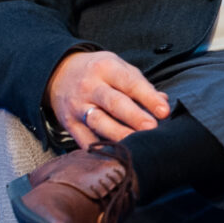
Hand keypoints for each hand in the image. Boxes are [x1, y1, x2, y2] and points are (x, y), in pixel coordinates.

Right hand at [48, 49, 170, 147]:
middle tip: (152, 128)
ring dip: (118, 134)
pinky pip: (84, 139)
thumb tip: (163, 102)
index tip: (164, 112)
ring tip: (136, 144)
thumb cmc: (99, 72)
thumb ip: (141, 85)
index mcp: (106, 68)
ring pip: (99, 122)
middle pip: (114, 103)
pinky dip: (99, 148)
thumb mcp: (119, 68)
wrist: (59, 73)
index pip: (130, 83)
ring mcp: (78, 106)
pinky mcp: (69, 123)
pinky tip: (115, 154)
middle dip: (134, 117)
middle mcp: (90, 87)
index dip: (148, 98)